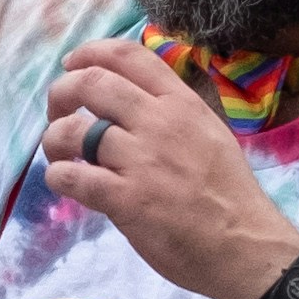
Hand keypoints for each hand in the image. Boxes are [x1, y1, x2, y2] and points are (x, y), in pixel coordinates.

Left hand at [41, 41, 298, 298]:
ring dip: (53, 140)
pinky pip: (72, 176)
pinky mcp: (125, 198)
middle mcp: (159, 122)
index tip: (72, 66)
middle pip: (90, 84)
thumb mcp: (210, 133)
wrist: (245, 244)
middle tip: (57, 114)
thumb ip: (174, 114)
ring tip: (57, 155)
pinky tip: (64, 183)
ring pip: (73, 130)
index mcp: (181, 103)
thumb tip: (133, 106)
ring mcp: (141, 159)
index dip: (90, 54)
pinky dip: (57, 176)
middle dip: (61, 94)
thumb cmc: (229, 194)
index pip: (128, 56)